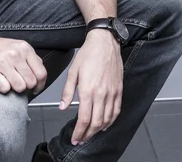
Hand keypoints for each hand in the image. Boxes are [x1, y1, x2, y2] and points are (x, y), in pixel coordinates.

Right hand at [0, 34, 46, 95]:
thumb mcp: (17, 47)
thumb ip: (30, 59)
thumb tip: (40, 76)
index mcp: (24, 48)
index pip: (41, 73)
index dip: (40, 85)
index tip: (34, 89)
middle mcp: (15, 53)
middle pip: (31, 82)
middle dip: (26, 88)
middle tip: (18, 85)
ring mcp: (2, 62)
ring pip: (19, 87)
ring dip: (14, 89)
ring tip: (7, 81)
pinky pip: (5, 89)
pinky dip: (2, 89)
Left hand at [60, 30, 123, 144]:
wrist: (105, 42)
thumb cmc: (88, 54)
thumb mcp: (73, 71)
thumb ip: (68, 91)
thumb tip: (63, 107)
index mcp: (88, 90)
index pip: (84, 119)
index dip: (79, 132)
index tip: (74, 138)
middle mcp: (102, 94)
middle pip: (96, 123)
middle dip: (88, 135)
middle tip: (80, 139)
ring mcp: (112, 93)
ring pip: (107, 120)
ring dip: (99, 130)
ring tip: (90, 134)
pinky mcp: (119, 90)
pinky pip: (116, 111)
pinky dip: (111, 121)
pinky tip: (105, 124)